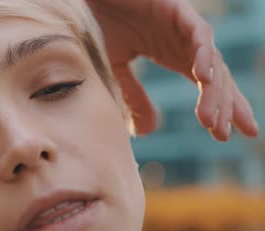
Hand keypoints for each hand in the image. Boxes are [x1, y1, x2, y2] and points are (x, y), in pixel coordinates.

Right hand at [87, 0, 259, 140]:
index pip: (207, 86)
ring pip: (211, 60)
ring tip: (212, 119)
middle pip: (217, 77)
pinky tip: (202, 78)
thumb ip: (133, 96)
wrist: (87, 1)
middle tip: (224, 135)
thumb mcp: (116, 70)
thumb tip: (147, 132)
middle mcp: (186, 43)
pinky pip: (199, 33)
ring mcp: (184, 26)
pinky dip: (203, 54)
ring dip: (214, 90)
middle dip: (226, 106)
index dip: (219, 109)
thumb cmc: (100, 26)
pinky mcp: (177, 9)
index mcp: (175, 56)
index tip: (224, 136)